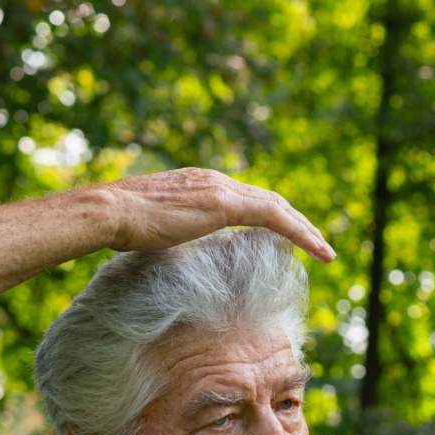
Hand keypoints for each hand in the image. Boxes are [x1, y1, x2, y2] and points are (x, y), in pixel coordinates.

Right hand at [103, 168, 334, 261]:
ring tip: (325, 252)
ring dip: (306, 230)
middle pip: (269, 199)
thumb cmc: (121, 227)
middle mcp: (215, 179)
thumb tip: (175, 254)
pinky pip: (274, 216)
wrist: (109, 211)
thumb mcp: (156, 231)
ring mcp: (221, 188)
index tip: (286, 238)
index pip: (247, 199)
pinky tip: (315, 249)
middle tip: (317, 245)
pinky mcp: (224, 203)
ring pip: (278, 207)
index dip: (272, 218)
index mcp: (200, 184)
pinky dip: (299, 232)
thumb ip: (175, 235)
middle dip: (297, 222)